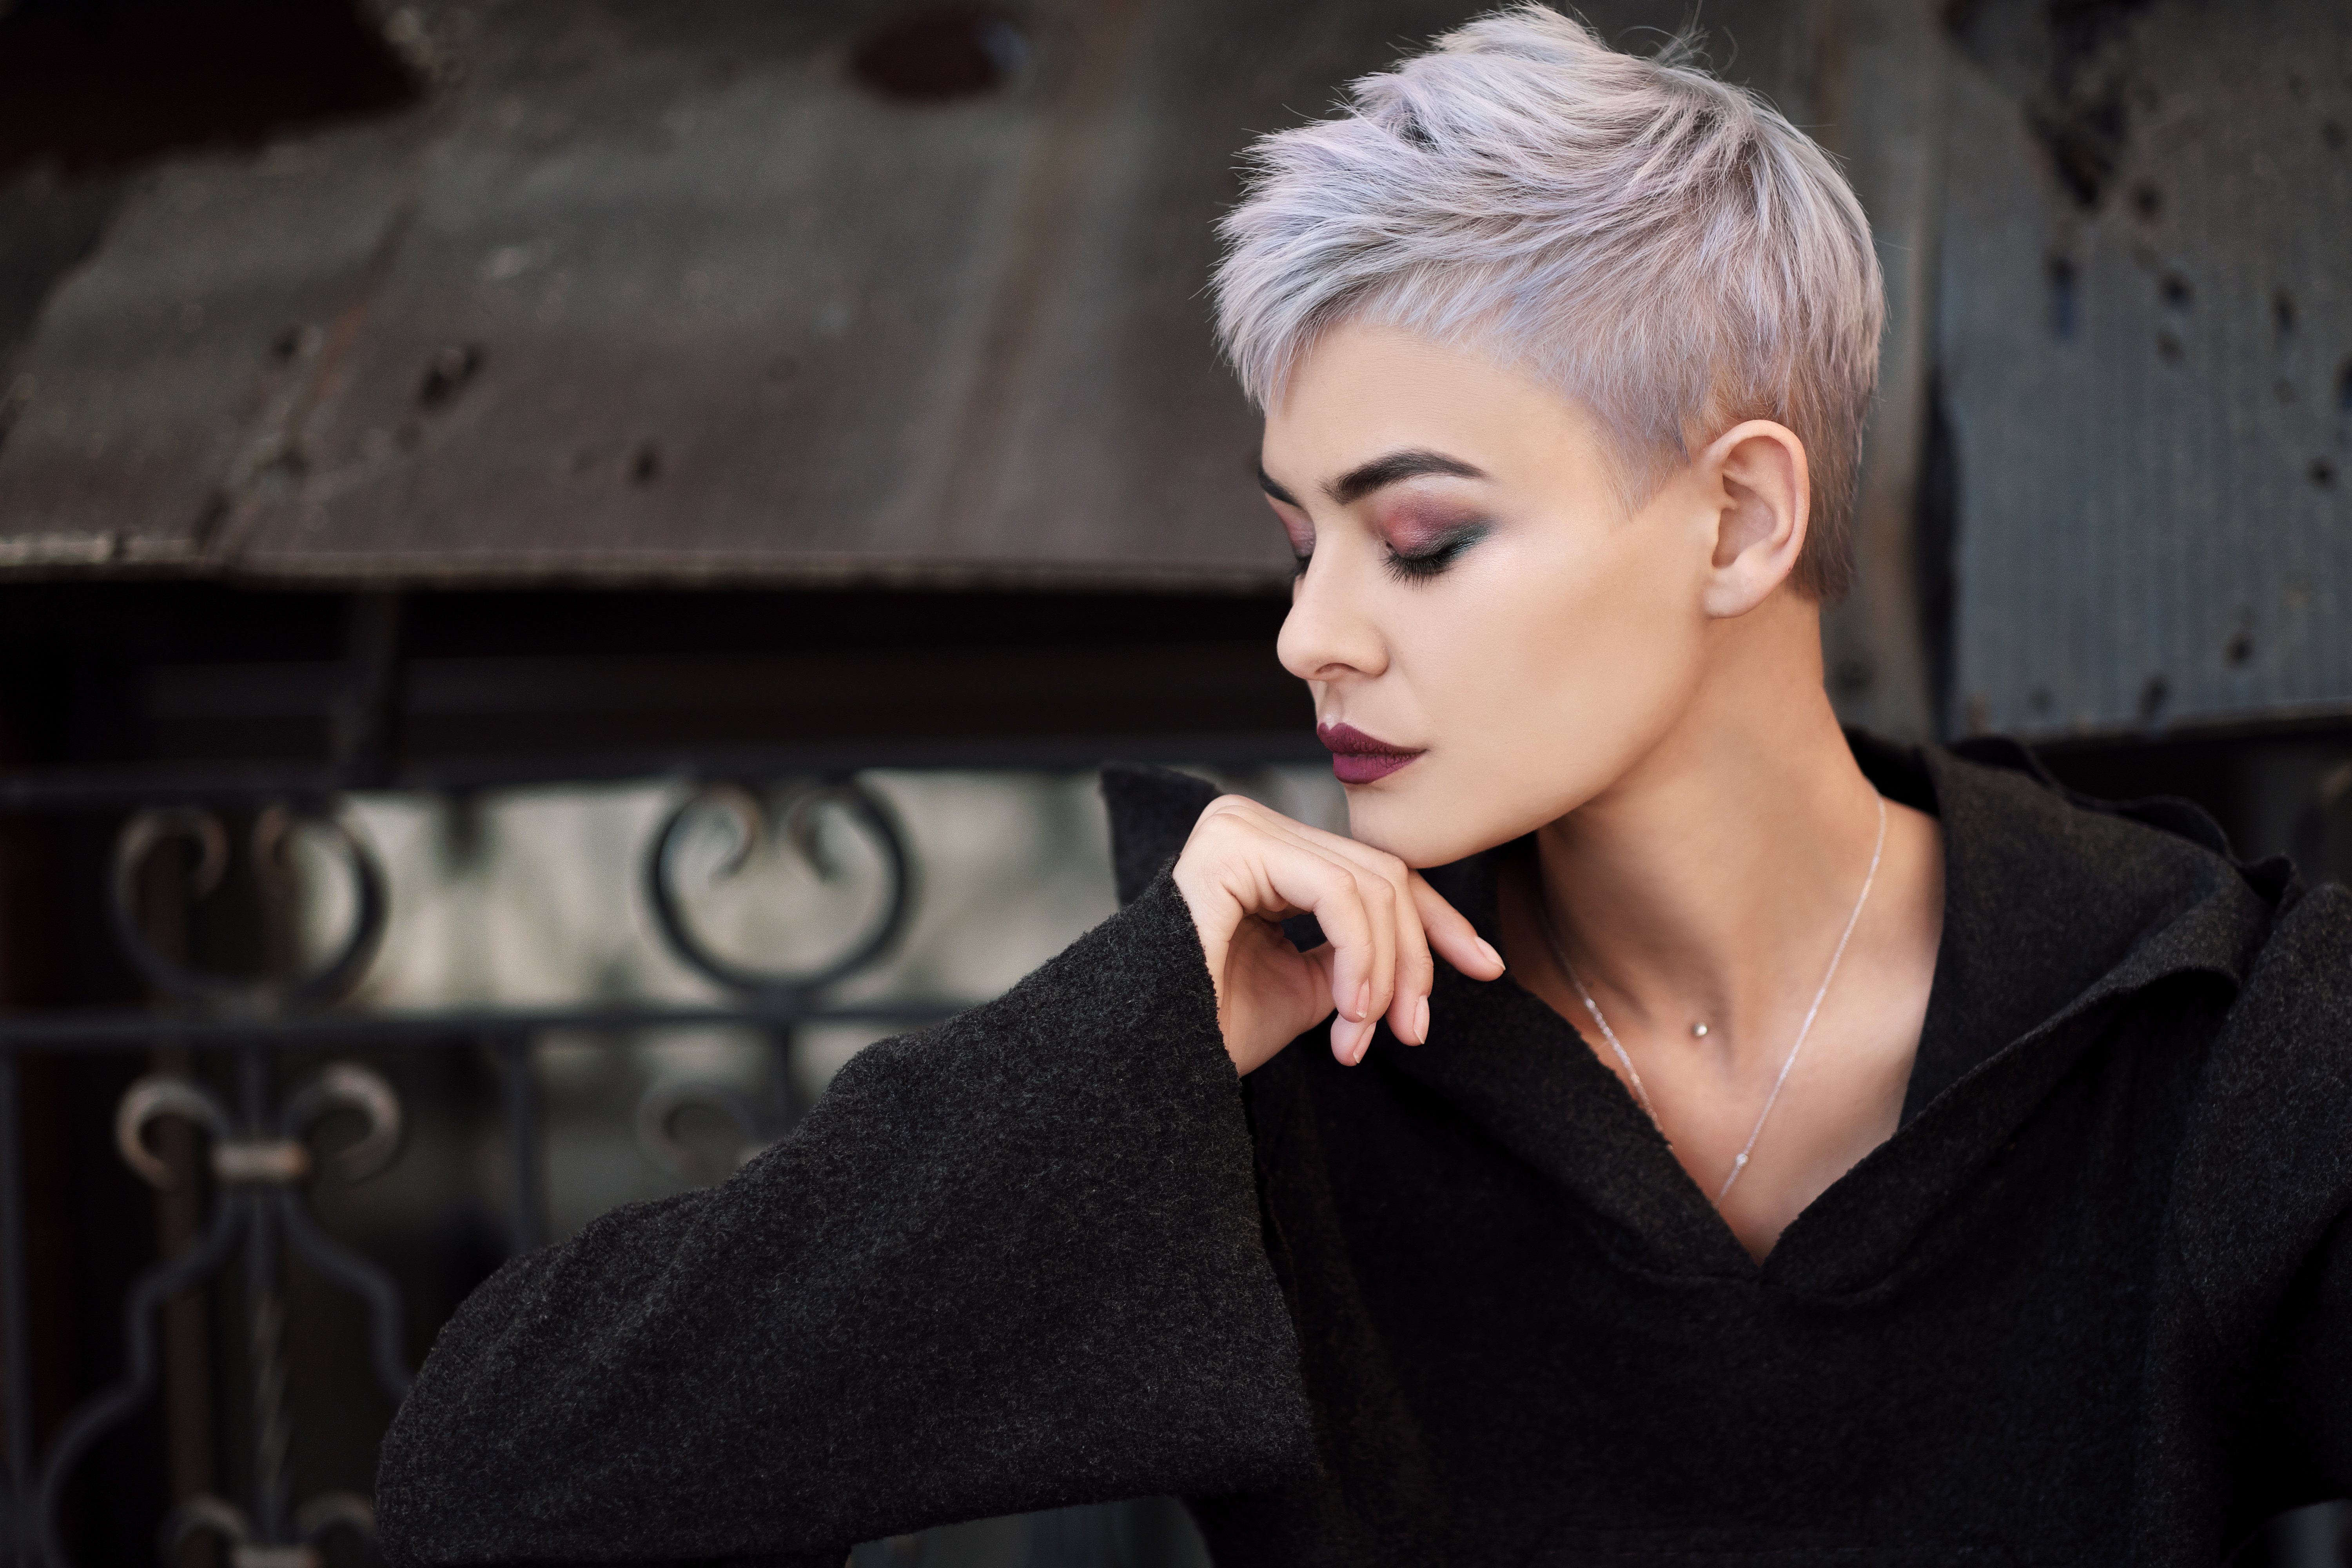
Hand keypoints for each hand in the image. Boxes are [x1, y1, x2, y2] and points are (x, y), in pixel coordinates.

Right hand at [1170, 795, 1506, 1074]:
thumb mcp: (1311, 987)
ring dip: (1384, 973)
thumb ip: (1358, 954)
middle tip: (1410, 1034)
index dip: (1437, 921)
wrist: (1152, 1067)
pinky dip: (1361, 957)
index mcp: (1267, 853)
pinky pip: (1337, 893)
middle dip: (1414, 961)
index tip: (1487, 968)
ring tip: (1364, 1037)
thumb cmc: (1215, 1032)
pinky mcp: (1232, 847)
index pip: (1377, 872)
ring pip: (1371, 885)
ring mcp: (1239, 827)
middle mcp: (1251, 825)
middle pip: (1383, 876)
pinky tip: (1350, 1013)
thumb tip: (1423, 950)